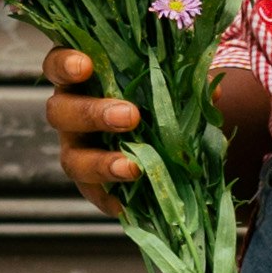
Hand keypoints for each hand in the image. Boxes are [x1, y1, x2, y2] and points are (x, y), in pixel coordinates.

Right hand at [44, 40, 270, 215]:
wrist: (161, 133)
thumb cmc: (155, 93)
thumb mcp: (168, 79)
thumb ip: (184, 81)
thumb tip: (213, 93)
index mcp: (81, 79)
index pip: (58, 65)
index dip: (65, 65)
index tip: (85, 65)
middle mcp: (70, 113)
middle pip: (61, 112)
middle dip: (93, 114)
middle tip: (130, 116)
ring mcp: (76, 149)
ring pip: (72, 159)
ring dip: (101, 163)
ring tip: (133, 167)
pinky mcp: (90, 182)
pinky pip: (92, 194)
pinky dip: (110, 200)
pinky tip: (127, 207)